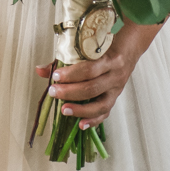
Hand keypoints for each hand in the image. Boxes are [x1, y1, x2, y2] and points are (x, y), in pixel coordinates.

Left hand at [35, 19, 159, 127]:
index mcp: (109, 58)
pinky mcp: (115, 98)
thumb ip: (64, 58)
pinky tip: (81, 125)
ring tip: (64, 110)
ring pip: (100, 104)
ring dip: (80, 109)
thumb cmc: (105, 45)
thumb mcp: (88, 46)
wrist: (129, 48)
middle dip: (70, 92)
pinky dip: (93, 121)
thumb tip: (40, 70)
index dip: (71, 74)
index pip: (89, 69)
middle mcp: (115, 75)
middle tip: (53, 92)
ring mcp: (116, 89)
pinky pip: (105, 113)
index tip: (55, 76)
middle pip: (92, 88)